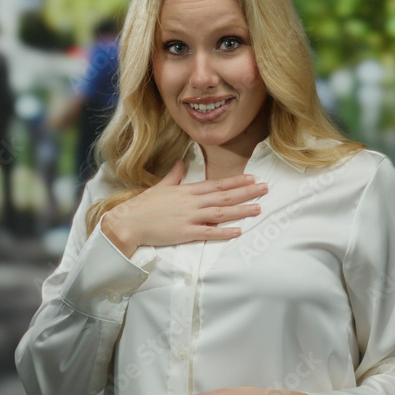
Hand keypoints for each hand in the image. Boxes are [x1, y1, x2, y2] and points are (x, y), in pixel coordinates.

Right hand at [101, 159, 266, 257]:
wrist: (129, 222)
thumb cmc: (143, 205)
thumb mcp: (160, 186)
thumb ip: (174, 174)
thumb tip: (181, 162)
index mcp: (187, 190)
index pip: (216, 183)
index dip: (236, 181)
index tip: (252, 178)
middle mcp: (192, 202)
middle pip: (224, 195)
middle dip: (246, 192)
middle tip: (265, 188)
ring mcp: (189, 217)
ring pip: (221, 212)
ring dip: (241, 210)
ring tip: (258, 208)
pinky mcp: (185, 233)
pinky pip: (208, 232)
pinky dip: (224, 232)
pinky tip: (238, 231)